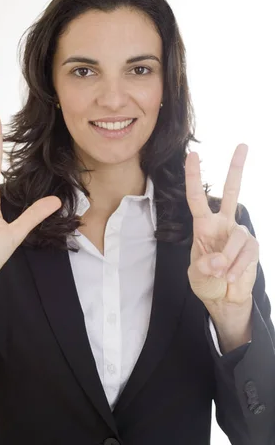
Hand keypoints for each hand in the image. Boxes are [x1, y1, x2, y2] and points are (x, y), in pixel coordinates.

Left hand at [185, 143, 258, 306]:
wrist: (224, 299)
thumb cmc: (206, 282)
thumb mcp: (196, 275)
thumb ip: (203, 267)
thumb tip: (216, 260)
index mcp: (203, 226)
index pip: (197, 198)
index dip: (194, 177)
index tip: (192, 155)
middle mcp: (222, 224)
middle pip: (231, 192)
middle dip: (236, 169)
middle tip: (242, 145)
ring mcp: (239, 234)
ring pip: (237, 236)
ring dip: (227, 259)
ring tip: (221, 275)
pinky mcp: (253, 247)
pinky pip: (247, 253)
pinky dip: (236, 268)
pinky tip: (230, 278)